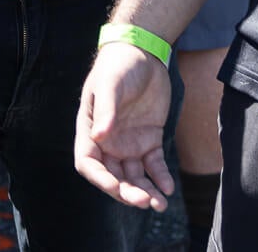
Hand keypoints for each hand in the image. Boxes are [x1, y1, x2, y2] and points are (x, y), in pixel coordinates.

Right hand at [75, 41, 173, 210]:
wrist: (143, 52)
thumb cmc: (119, 65)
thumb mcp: (111, 83)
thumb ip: (106, 109)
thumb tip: (99, 137)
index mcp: (90, 130)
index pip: (89, 163)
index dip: (100, 179)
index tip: (116, 188)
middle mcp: (108, 142)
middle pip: (113, 176)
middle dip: (127, 192)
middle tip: (145, 202)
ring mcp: (129, 143)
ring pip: (134, 177)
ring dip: (145, 192)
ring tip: (160, 204)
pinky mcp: (149, 140)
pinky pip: (154, 165)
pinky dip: (160, 178)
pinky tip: (168, 188)